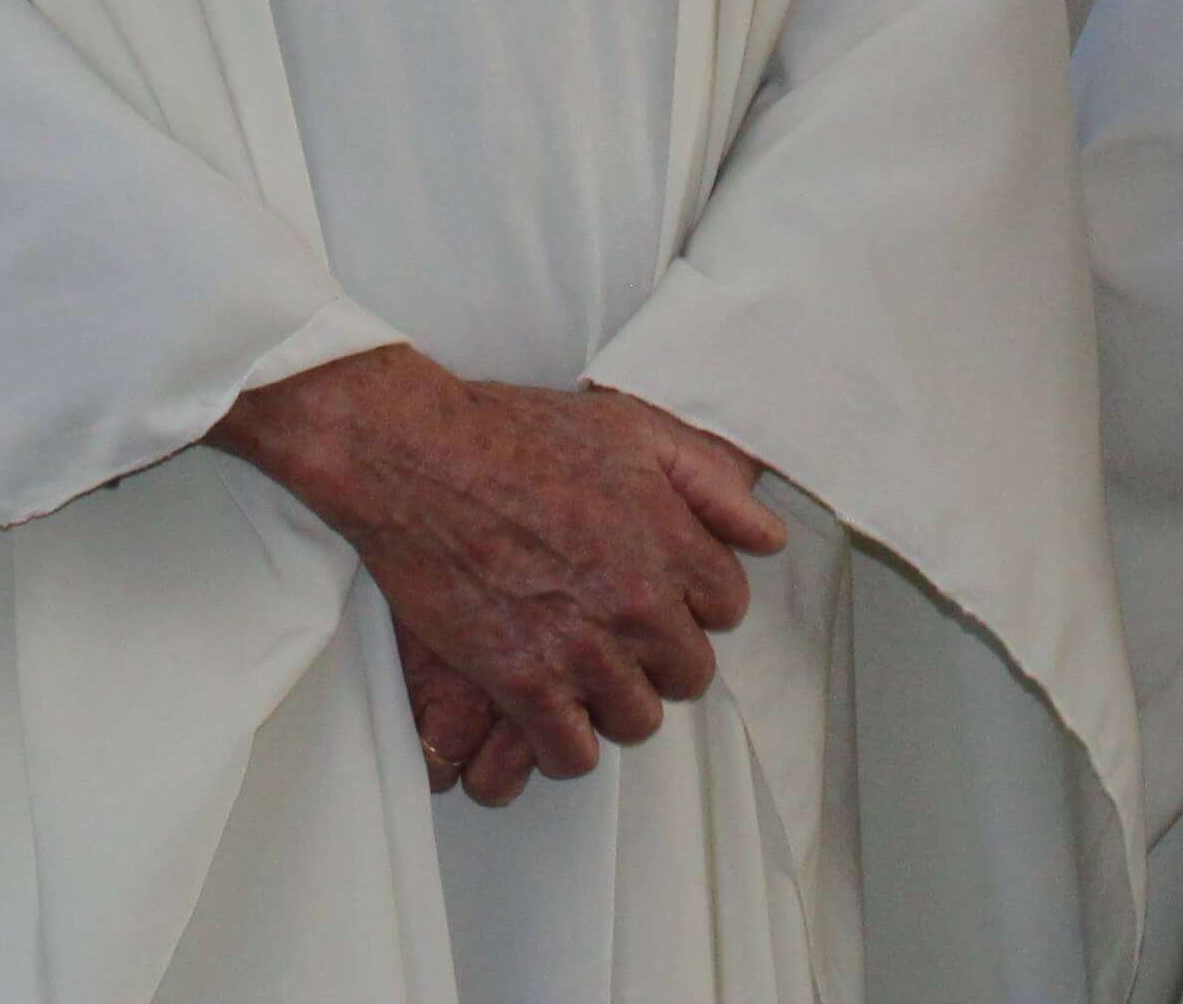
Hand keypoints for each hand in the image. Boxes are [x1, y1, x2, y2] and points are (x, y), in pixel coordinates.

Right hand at [214, 346, 784, 787]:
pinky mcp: (522, 681)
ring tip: (584, 671)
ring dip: (616, 701)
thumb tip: (767, 537)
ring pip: (637, 719)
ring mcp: (581, 647)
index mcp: (670, 541)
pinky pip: (572, 753)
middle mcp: (637, 601)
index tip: (659, 590)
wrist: (415, 455)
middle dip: (660, 655)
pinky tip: (549, 713)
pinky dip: (565, 744)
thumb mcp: (631, 429)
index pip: (727, 607)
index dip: (692, 599)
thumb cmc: (515, 433)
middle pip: (689, 672)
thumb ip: (711, 484)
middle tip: (618, 632)